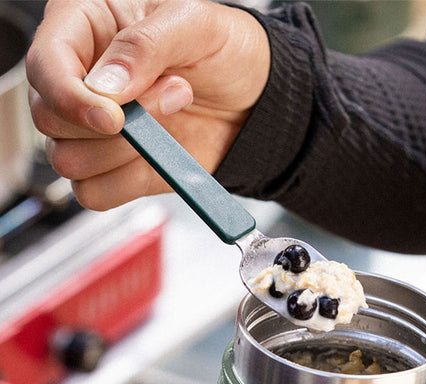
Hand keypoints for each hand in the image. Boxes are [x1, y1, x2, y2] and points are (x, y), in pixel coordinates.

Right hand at [26, 0, 268, 209]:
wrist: (255, 98)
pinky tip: (160, 152)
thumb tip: (105, 87)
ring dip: (126, 150)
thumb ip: (145, 46)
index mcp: (84, 27)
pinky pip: (94, 194)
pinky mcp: (114, 169)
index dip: (70, 98)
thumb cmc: (223, 49)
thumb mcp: (194, 22)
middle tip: (171, 92)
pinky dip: (127, 181)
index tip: (114, 116)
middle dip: (114, 123)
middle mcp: (80, 80)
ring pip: (69, 162)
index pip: (44, 68)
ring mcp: (94, 130)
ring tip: (173, 112)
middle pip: (50, 121)